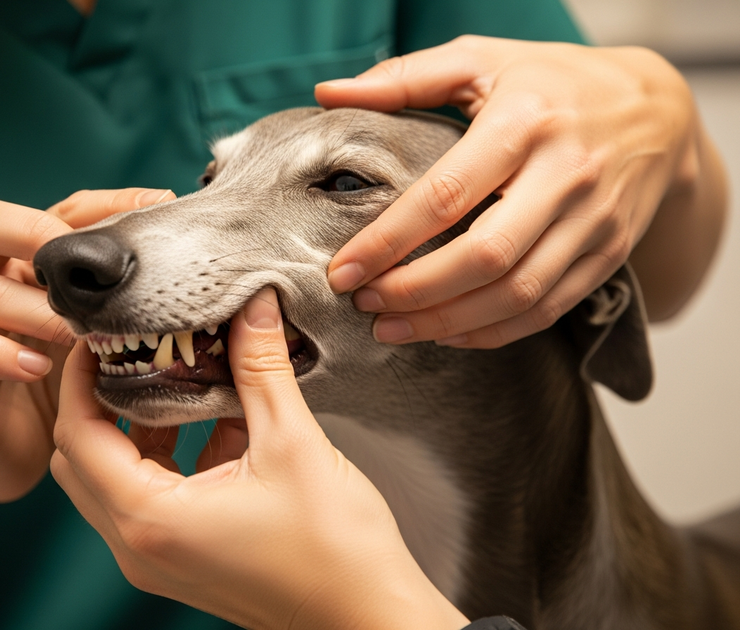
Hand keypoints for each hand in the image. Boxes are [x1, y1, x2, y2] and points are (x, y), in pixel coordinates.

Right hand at [0, 188, 173, 504]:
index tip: (160, 206)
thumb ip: (129, 303)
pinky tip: (39, 368)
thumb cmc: (61, 383)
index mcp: (26, 265)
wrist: (5, 452)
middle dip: (32, 232)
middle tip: (82, 263)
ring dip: (37, 310)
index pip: (58, 212)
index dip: (105, 205)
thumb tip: (199, 280)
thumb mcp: (100, 336)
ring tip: (82, 334)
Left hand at [51, 287, 468, 629]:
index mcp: (151, 519)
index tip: (101, 335)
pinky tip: (218, 422)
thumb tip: (253, 305)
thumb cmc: (335, 548)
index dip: (81, 378)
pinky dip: (169, 456)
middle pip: (83, 458)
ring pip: (114, 478)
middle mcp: (140, 546)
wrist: (368, 617)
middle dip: (101, 400)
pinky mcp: (183, 559)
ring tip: (177, 379)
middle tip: (130, 351)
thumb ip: (261, 367)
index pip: (79, 434)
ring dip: (137, 427)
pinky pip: (151, 497)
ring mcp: (158, 559)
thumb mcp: (293, 443)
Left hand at [317, 36, 702, 346]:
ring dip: (448, 322)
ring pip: (518, 294)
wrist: (660, 108)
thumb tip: (327, 93)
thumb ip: (405, 77)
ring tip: (392, 330)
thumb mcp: (483, 60)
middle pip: (484, 257)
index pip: (446, 196)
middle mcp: (567, 174)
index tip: (342, 272)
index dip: (388, 242)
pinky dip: (493, 332)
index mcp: (525, 122)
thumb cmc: (555, 81)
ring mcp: (594, 220)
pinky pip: (547, 309)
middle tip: (364, 306)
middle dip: (414, 292)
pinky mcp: (609, 254)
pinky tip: (448, 333)